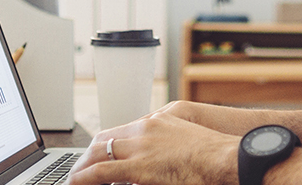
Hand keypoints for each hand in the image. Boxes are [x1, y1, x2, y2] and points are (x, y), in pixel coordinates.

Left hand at [68, 112, 240, 184]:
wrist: (227, 158)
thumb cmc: (215, 154)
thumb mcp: (188, 139)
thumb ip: (169, 144)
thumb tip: (160, 159)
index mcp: (156, 122)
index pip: (120, 131)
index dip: (104, 144)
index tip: (97, 154)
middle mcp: (145, 130)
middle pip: (105, 139)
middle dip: (89, 154)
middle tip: (81, 167)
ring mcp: (141, 147)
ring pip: (99, 153)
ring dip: (83, 166)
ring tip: (75, 178)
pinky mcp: (140, 167)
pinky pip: (103, 171)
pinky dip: (86, 177)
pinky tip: (76, 183)